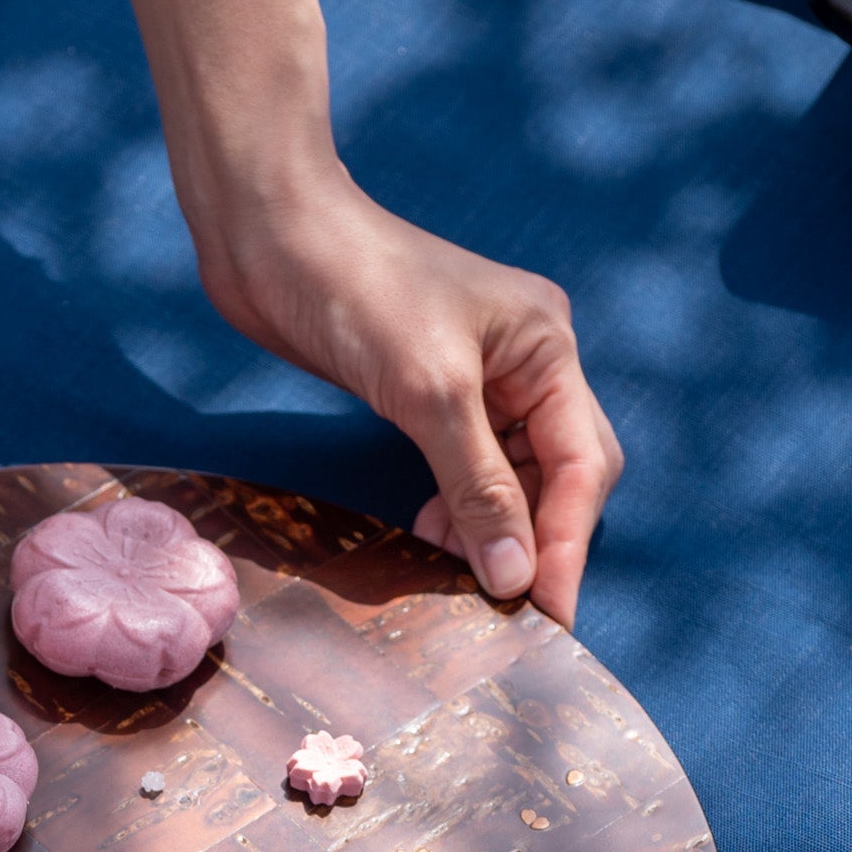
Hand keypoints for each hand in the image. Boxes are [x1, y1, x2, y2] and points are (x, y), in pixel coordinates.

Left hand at [198, 169, 622, 626]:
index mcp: (546, 347)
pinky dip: (455, 506)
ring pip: (509, 474)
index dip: (568, 543)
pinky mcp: (424, 389)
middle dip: (535, 538)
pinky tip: (429, 533)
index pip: (582, 463)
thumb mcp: (428, 392)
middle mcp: (524, 361)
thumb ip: (476, 485)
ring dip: (490, 528)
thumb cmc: (354, 289)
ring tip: (458, 574)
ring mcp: (475, 375)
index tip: (551, 615)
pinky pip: (462, 464)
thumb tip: (515, 575)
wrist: (269, 236)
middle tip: (510, 611)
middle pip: (557, 472)